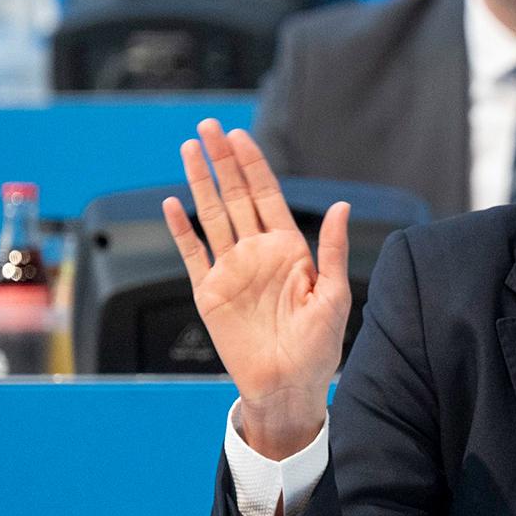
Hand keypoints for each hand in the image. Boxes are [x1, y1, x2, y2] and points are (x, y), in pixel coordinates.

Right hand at [163, 119, 349, 459]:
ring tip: (189, 150)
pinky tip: (173, 204)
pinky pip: (192, 254)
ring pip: (212, 216)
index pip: (267, 196)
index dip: (254, 166)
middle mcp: (257, 253)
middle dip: (222, 162)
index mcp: (289, 250)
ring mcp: (231, 271)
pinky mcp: (210, 293)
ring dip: (200, 183)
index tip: (240, 137)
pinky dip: (182, 230)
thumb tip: (342, 204)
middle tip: (208, 127)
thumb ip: (333, 249)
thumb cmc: (319, 348)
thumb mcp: (335, 295)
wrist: (288, 387)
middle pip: (236, 196)